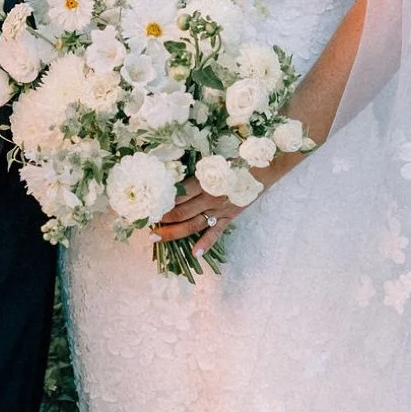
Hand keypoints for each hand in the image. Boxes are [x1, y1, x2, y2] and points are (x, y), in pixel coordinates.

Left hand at [149, 159, 272, 251]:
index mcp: (204, 181)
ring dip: (173, 232)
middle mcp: (210, 198)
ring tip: (156, 237)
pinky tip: (194, 254)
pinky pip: (216, 233)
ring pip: (192, 225)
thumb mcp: (214, 159)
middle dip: (161, 218)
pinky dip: (205, 244)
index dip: (161, 201)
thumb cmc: (238, 157)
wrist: (266, 166)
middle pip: (180, 212)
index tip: (146, 204)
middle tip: (144, 223)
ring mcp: (220, 210)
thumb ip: (196, 169)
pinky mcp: (230, 217)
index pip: (177, 195)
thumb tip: (174, 173)